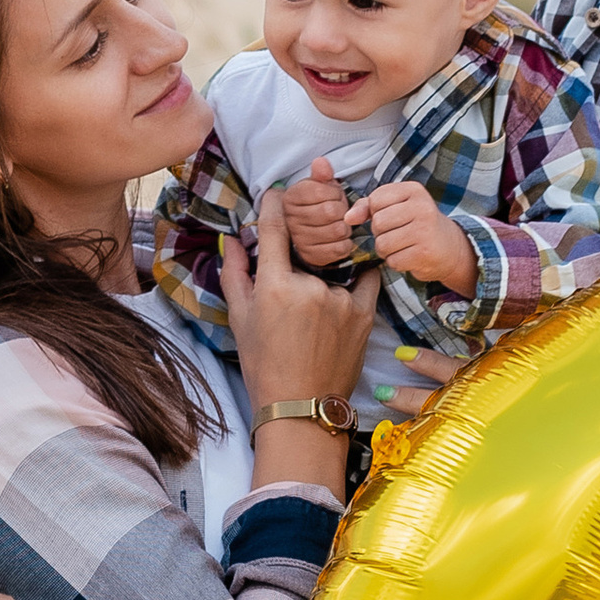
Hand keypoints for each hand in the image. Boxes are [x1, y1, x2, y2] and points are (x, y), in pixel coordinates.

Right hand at [221, 190, 376, 490]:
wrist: (301, 406)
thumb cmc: (265, 365)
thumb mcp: (241, 319)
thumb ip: (235, 274)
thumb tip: (233, 240)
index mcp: (275, 286)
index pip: (273, 228)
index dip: (274, 205)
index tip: (277, 193)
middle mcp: (309, 287)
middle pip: (306, 247)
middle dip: (302, 242)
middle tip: (300, 242)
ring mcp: (341, 299)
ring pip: (332, 265)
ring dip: (325, 267)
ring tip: (317, 292)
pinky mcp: (365, 313)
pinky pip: (366, 279)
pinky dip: (360, 273)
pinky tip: (354, 274)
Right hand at [282, 155, 358, 270]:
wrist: (315, 228)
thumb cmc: (320, 203)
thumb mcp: (321, 185)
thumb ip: (322, 174)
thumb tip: (321, 162)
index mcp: (290, 198)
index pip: (321, 192)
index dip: (334, 193)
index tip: (333, 195)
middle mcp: (290, 219)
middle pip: (330, 211)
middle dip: (342, 209)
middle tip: (339, 211)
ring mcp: (299, 240)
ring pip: (337, 230)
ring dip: (345, 226)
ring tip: (339, 223)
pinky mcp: (311, 256)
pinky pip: (340, 248)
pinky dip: (346, 242)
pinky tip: (339, 238)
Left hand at [350, 178, 478, 294]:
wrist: (449, 248)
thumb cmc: (416, 224)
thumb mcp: (395, 207)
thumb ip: (368, 206)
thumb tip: (347, 218)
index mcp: (413, 190)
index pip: (375, 200)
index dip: (376, 213)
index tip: (392, 216)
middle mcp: (422, 207)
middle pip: (378, 223)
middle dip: (381, 233)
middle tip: (397, 234)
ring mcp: (425, 230)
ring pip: (383, 244)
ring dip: (387, 250)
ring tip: (402, 246)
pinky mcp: (425, 253)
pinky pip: (393, 261)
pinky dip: (396, 262)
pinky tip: (409, 256)